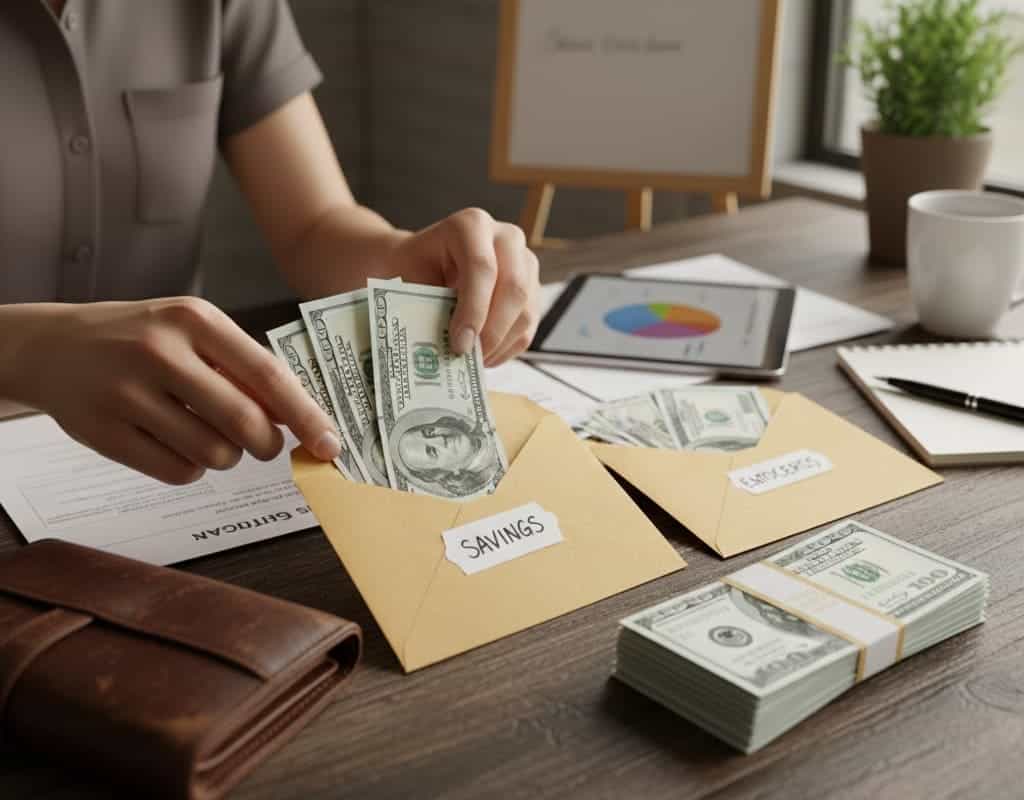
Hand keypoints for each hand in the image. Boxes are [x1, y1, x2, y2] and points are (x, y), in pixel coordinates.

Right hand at [0, 299, 340, 483]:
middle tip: (262, 444)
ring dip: (224, 456)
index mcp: (195, 320)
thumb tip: (299, 419)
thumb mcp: (193, 330)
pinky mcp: (104, 432)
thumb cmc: (142, 338)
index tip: (330, 444)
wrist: (53, 346)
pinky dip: (189, 468)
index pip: (267, 375)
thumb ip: (243, 368)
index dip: (305, 416)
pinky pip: (178, 472)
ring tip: (203, 431)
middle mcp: (160, 352)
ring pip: (213, 454)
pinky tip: (172, 441)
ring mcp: (128, 393)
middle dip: (265, 444)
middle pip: (244, 423)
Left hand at [382, 208, 540, 364]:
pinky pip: (529, 325)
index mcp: (471, 225)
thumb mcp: (411, 279)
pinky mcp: (533, 287)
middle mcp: (506, 237)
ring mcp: (525, 261)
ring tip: (471, 362)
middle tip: (466, 357)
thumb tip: (445, 348)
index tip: (458, 344)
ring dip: (499, 344)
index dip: (474, 310)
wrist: (423, 259)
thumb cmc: (414, 268)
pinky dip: (507, 347)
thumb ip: (430, 307)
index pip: (482, 268)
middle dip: (491, 331)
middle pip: (513, 288)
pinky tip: (483, 357)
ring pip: (526, 310)